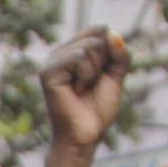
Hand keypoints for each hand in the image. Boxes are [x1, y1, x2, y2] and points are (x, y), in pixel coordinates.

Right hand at [40, 26, 130, 153]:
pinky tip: (76, 91)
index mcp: (73, 50)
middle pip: (98, 34)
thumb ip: (119, 54)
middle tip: (90, 85)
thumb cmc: (97, 110)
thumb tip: (112, 32)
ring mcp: (51, 61)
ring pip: (90, 45)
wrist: (85, 137)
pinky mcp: (48, 71)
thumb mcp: (116, 77)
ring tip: (82, 89)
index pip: (100, 29)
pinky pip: (79, 57)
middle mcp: (60, 52)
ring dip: (95, 72)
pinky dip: (86, 76)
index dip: (111, 51)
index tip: (102, 75)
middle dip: (104, 62)